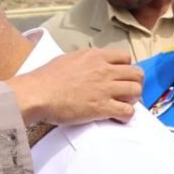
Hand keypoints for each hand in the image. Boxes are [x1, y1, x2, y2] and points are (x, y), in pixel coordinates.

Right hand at [10, 48, 142, 125]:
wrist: (36, 93)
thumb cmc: (45, 78)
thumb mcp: (67, 59)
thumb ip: (84, 61)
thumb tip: (89, 66)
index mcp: (95, 56)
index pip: (126, 57)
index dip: (125, 68)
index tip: (119, 77)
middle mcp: (104, 70)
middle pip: (137, 74)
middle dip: (134, 83)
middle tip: (125, 92)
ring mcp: (105, 89)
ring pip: (136, 91)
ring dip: (132, 99)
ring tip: (121, 104)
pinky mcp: (102, 107)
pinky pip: (127, 111)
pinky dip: (125, 115)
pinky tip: (116, 117)